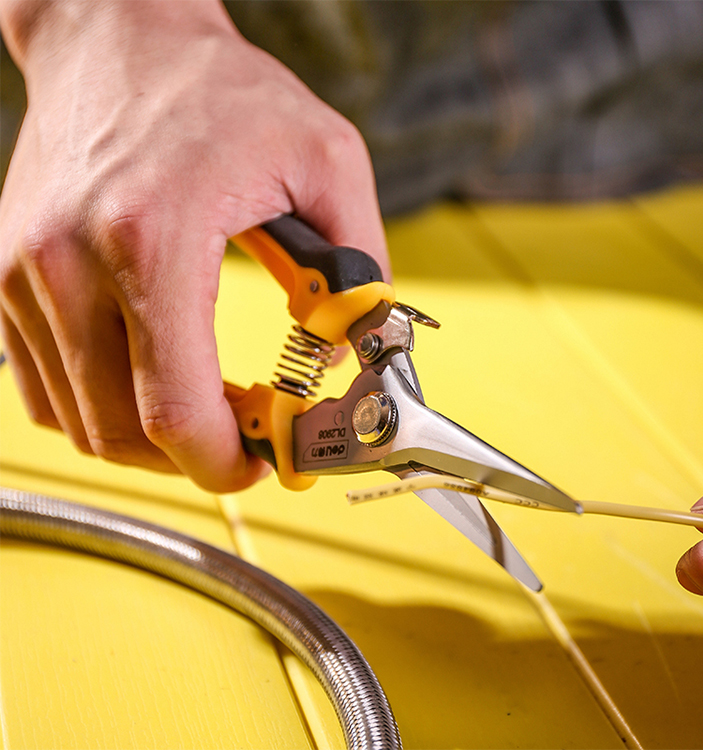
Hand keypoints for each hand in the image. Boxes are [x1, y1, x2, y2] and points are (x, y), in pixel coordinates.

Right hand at [0, 0, 388, 491]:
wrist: (120, 39)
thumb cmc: (219, 93)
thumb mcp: (326, 161)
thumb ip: (359, 266)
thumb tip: (349, 351)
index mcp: (152, 238)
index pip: (174, 409)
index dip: (224, 463)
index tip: (262, 463)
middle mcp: (67, 263)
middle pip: (122, 433)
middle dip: (196, 457)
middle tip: (246, 435)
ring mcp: (23, 275)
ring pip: (81, 422)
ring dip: (152, 439)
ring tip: (208, 408)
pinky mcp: (4, 279)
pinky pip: (47, 390)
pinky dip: (103, 410)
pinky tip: (151, 381)